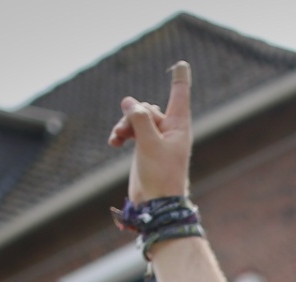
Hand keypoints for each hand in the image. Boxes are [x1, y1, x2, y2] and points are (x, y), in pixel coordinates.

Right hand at [110, 61, 192, 202]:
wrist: (155, 204)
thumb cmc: (159, 175)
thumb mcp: (149, 143)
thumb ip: (139, 119)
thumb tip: (129, 101)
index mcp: (179, 127)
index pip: (179, 97)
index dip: (179, 79)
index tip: (181, 63)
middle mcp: (170, 130)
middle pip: (148, 108)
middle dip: (133, 115)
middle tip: (125, 131)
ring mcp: (157, 139)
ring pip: (137, 119)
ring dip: (124, 125)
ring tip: (116, 138)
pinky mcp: (145, 148)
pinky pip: (132, 131)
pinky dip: (122, 133)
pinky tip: (114, 142)